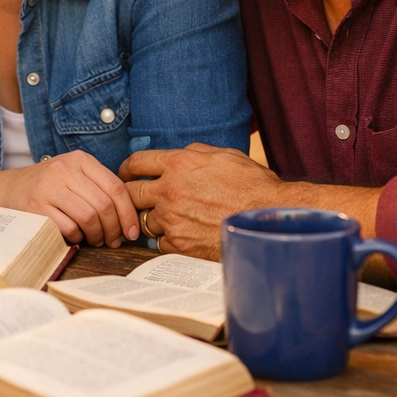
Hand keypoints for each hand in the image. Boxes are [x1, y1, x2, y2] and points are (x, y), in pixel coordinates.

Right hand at [0, 151, 139, 246]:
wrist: (7, 189)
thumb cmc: (49, 187)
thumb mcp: (73, 175)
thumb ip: (99, 188)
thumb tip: (129, 218)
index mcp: (80, 159)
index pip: (116, 187)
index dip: (128, 213)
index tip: (132, 232)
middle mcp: (64, 169)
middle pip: (105, 205)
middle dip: (114, 229)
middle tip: (113, 240)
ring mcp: (49, 187)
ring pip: (89, 217)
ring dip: (97, 236)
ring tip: (95, 240)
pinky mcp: (37, 207)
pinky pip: (69, 228)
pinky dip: (77, 238)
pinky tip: (76, 237)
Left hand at [119, 143, 281, 259]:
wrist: (269, 217)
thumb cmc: (252, 184)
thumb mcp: (222, 155)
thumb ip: (193, 153)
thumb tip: (178, 155)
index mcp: (178, 164)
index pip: (136, 163)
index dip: (127, 168)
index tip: (127, 173)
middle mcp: (169, 190)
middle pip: (130, 192)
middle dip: (129, 194)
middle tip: (133, 198)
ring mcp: (172, 218)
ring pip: (143, 219)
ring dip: (150, 219)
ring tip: (163, 219)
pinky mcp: (180, 243)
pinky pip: (158, 242)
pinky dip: (166, 239)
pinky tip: (179, 235)